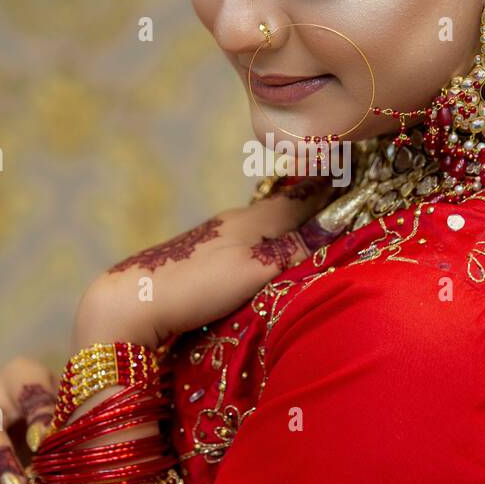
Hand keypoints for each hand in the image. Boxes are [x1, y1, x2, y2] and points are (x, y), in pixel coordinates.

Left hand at [73, 177, 346, 348]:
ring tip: (310, 234)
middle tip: (339, 206)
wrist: (131, 302)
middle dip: (309, 208)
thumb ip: (291, 250)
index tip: (353, 181)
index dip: (327, 192)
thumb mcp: (253, 270)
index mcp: (250, 220)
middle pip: (280, 210)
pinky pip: (245, 246)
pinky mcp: (198, 260)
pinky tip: (265, 260)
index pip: (299, 199)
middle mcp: (233, 222)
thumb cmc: (195, 285)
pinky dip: (264, 247)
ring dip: (285, 228)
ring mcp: (213, 240)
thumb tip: (331, 228)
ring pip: (260, 228)